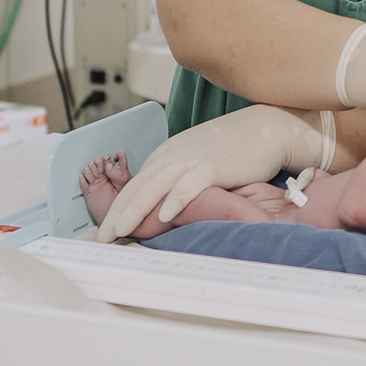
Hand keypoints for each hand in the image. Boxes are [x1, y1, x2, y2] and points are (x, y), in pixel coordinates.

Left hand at [96, 106, 321, 239]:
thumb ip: (179, 178)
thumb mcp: (197, 160)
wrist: (264, 128)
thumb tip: (165, 205)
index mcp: (167, 155)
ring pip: (154, 186)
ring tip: (120, 230)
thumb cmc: (234, 147)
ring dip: (134, 210)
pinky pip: (189, 184)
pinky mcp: (212, 165)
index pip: (134, 183)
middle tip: (102, 236)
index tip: (105, 227)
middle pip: (137, 186)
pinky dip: (174, 200)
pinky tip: (163, 215)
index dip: (116, 206)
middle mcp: (173, 155)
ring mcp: (191, 159)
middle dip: (116, 213)